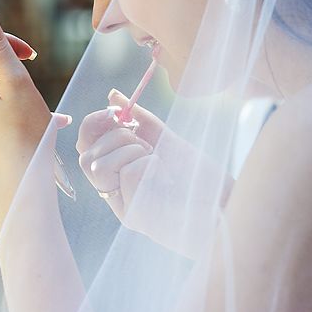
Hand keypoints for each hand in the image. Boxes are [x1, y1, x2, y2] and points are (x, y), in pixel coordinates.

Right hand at [77, 89, 233, 248]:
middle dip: (114, 136)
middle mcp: (115, 191)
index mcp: (118, 173)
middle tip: (144, 142)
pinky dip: (149, 164)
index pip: (86, 147)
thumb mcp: (166, 141)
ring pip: (97, 164)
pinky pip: (128, 173)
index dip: (93, 124)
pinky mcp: (134, 217)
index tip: (114, 112)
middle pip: (85, 156)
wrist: (226, 207)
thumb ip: (138, 120)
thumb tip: (113, 95)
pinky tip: (165, 176)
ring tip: (156, 160)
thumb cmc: (198, 177)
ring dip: (130, 150)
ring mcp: (122, 206)